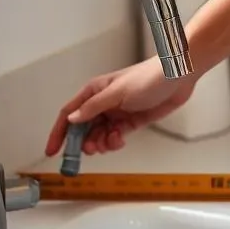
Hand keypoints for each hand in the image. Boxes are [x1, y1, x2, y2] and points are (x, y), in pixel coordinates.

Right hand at [45, 57, 195, 156]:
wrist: (178, 77)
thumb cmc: (147, 78)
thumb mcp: (117, 93)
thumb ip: (93, 108)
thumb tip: (71, 120)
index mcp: (94, 92)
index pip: (69, 114)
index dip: (58, 133)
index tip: (52, 151)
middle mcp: (102, 103)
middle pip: (83, 129)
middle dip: (83, 142)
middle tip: (90, 151)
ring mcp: (116, 113)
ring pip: (99, 135)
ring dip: (100, 143)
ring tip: (108, 143)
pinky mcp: (131, 122)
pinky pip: (115, 137)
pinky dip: (114, 142)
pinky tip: (119, 140)